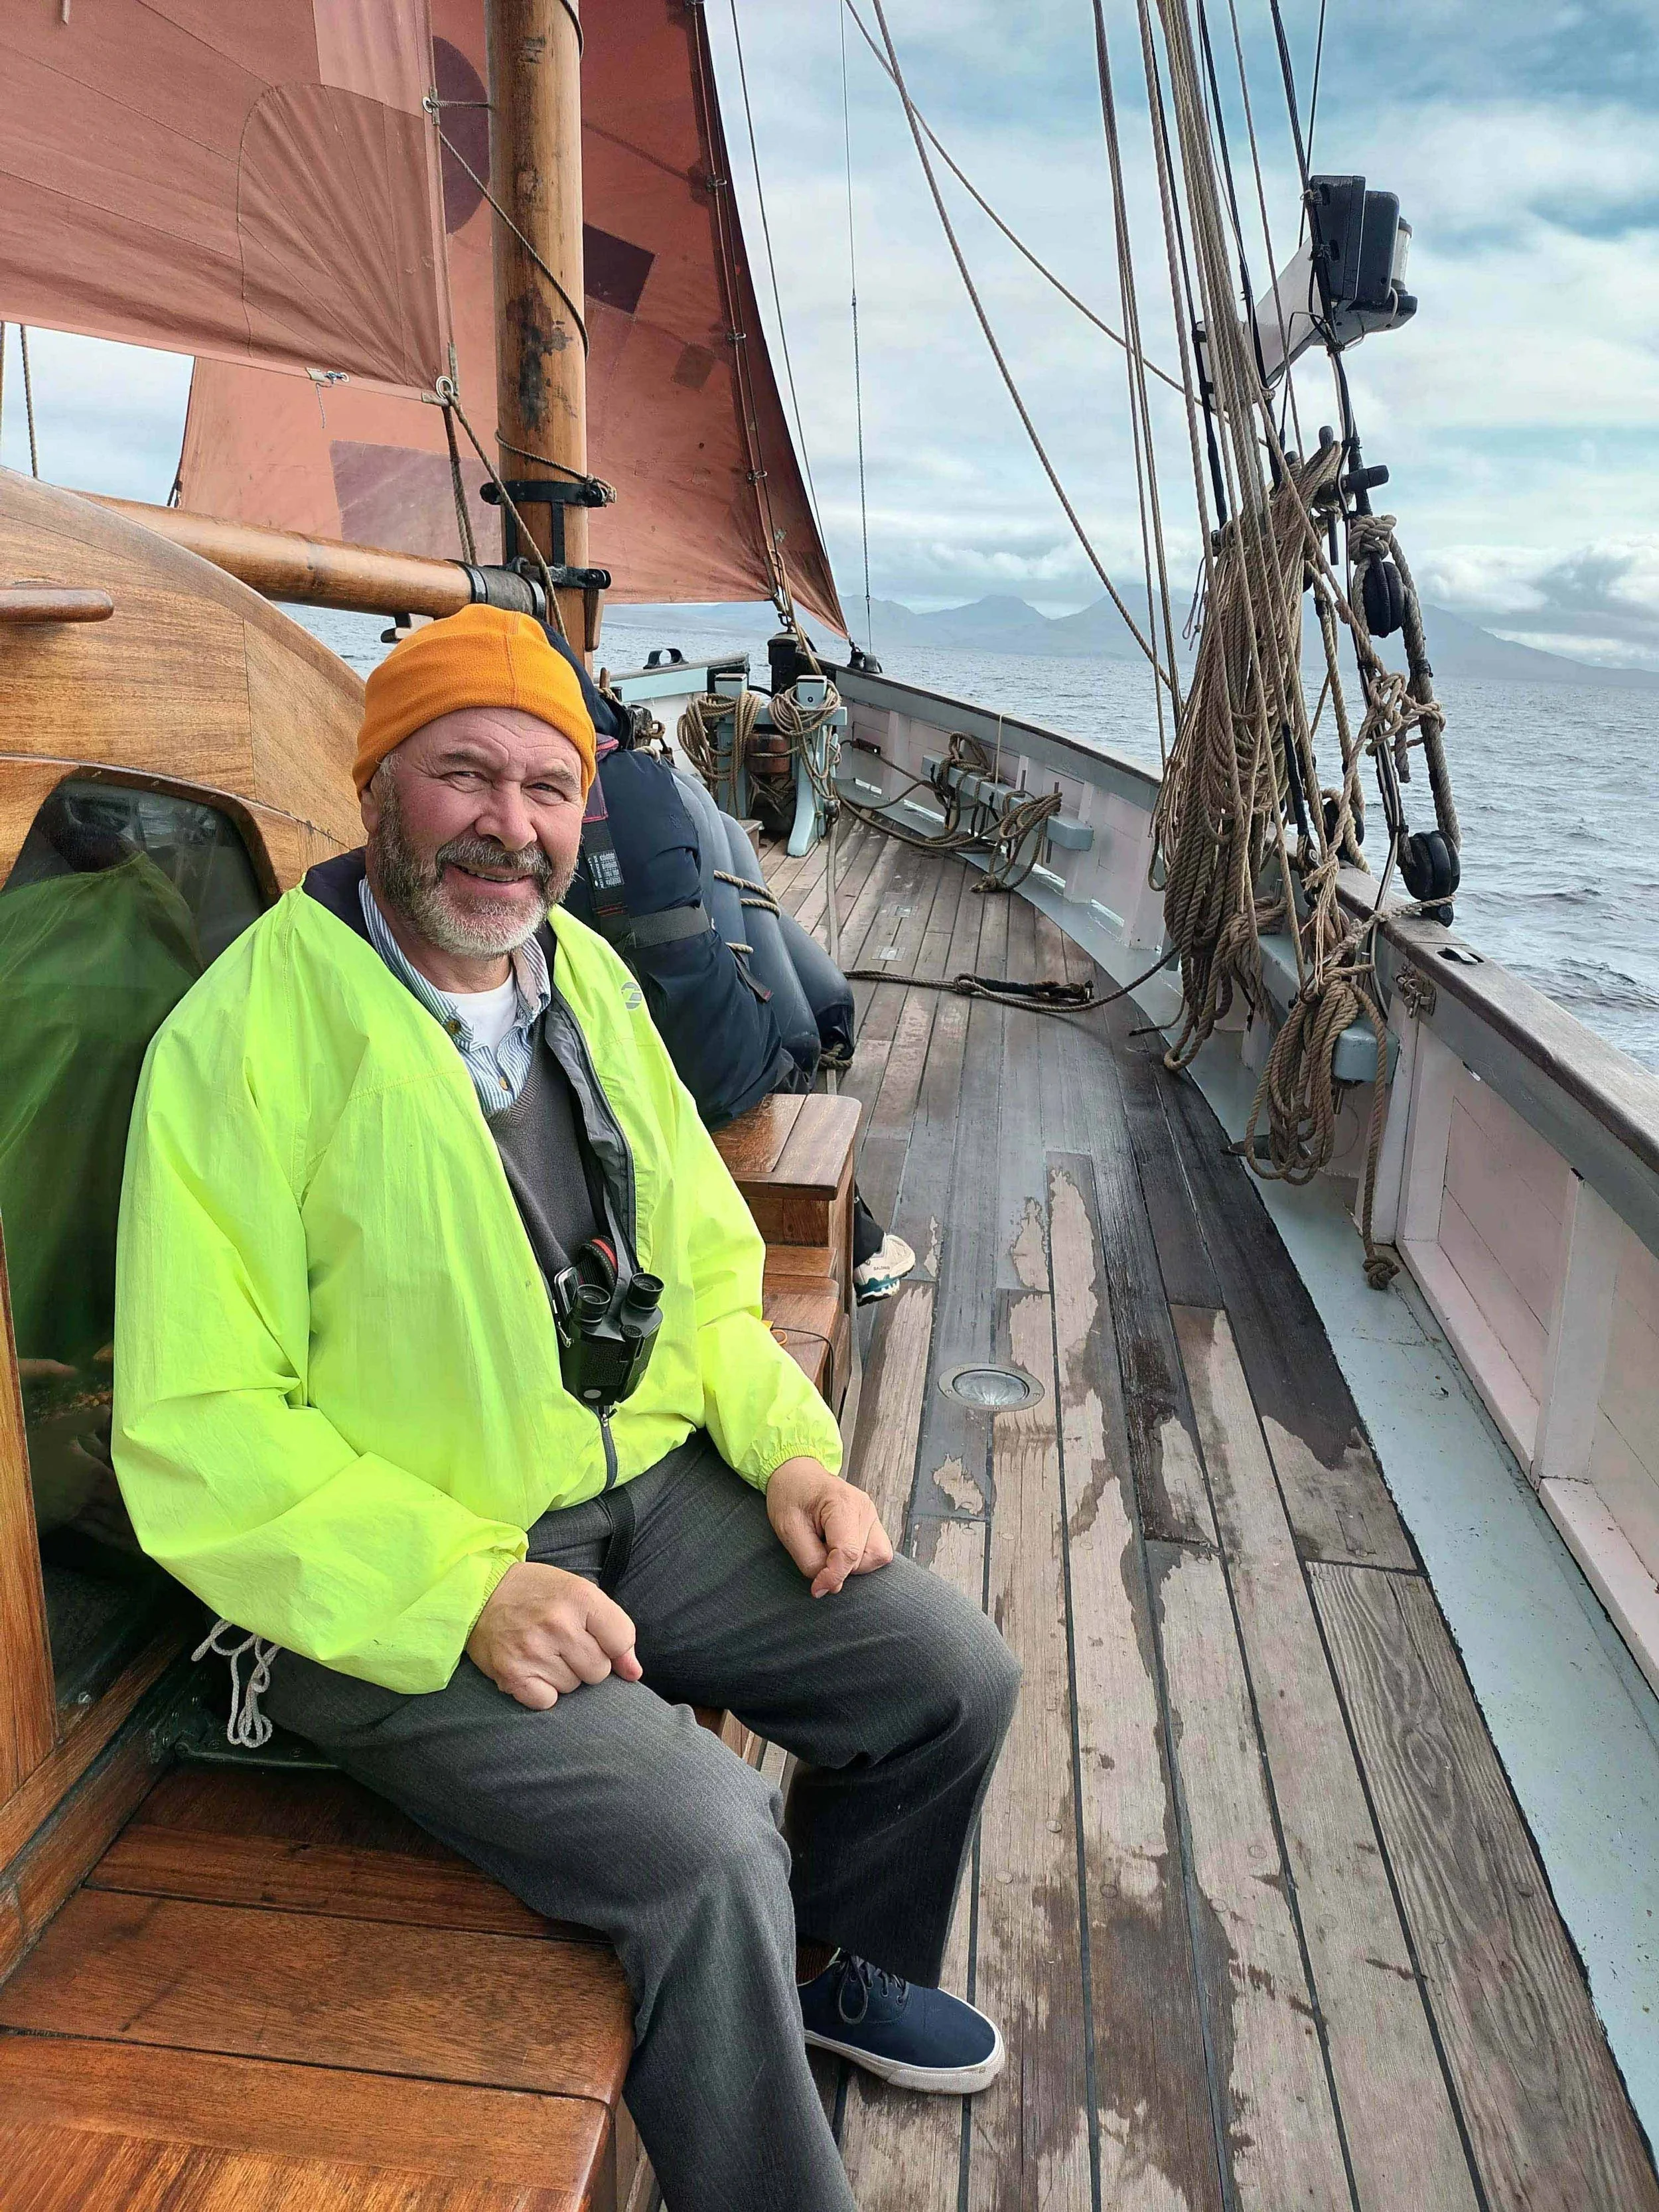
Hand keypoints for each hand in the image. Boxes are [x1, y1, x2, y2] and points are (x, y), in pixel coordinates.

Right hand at [467, 1561, 643, 1709]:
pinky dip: (542, 1691)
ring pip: (573, 1687)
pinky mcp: (512, 1674)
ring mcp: (533, 1651)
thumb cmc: (538, 1593)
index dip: (613, 1645)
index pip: (622, 1640)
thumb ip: (614, 1629)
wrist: (481, 1593)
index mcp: (580, 1597)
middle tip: (563, 1642)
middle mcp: (558, 1624)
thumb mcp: (581, 1593)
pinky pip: (547, 1702)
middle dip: (586, 1661)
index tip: (595, 1637)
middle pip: (599, 1671)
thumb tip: (634, 1673)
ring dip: (563, 1675)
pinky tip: (531, 1668)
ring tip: (544, 1651)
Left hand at [766, 1457, 893, 1596]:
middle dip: (838, 1568)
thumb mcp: (788, 1529)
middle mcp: (864, 1508)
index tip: (816, 1589)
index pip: (848, 1552)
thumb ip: (810, 1560)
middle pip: (862, 1559)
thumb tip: (833, 1585)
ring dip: (851, 1565)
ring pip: (876, 1558)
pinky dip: (858, 1558)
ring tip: (827, 1547)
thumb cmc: (790, 1495)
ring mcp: (872, 1514)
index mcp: (843, 1503)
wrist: (797, 1474)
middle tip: (815, 1551)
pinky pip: (876, 1552)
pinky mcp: (872, 1521)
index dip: (833, 1576)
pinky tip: (838, 1548)